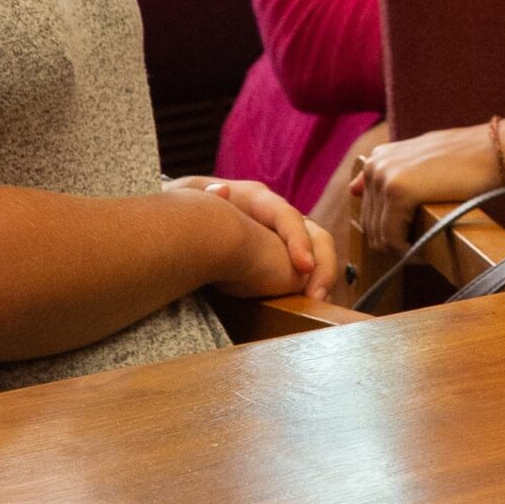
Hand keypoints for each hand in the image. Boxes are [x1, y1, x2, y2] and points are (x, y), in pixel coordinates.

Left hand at [170, 176, 338, 303]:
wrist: (181, 229)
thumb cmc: (185, 210)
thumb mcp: (186, 197)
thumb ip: (202, 195)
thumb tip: (221, 192)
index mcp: (257, 199)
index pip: (287, 216)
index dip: (298, 240)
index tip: (303, 268)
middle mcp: (278, 219)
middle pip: (316, 235)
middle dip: (322, 264)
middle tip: (317, 296)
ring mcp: (283, 240)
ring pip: (319, 255)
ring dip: (322, 280)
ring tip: (317, 306)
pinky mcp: (281, 262)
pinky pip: (306, 274)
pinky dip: (311, 291)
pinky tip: (308, 311)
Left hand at [348, 124, 504, 260]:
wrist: (495, 150)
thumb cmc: (465, 158)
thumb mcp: (419, 159)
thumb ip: (387, 172)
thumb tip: (352, 188)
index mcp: (378, 158)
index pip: (368, 211)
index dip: (389, 230)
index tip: (412, 237)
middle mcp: (376, 165)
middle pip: (371, 226)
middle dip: (394, 243)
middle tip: (421, 249)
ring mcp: (385, 176)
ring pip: (379, 235)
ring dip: (401, 250)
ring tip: (424, 250)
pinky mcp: (398, 191)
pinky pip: (392, 238)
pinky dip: (407, 251)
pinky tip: (424, 251)